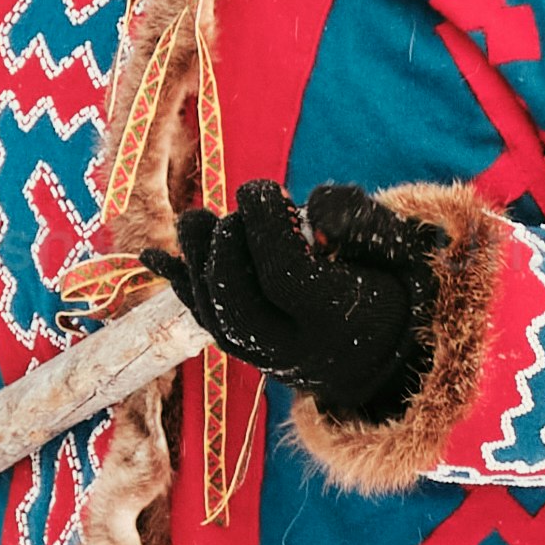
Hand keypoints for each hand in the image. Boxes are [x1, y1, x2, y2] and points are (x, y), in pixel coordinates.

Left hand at [164, 182, 442, 425]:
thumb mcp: (394, 244)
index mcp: (337, 319)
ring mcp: (264, 356)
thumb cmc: (390, 281)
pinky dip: (177, 285)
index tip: (265, 189)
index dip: (265, 226)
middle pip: (237, 303)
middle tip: (236, 214)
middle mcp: (295, 347)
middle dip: (225, 249)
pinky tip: (150, 255)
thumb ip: (357, 218)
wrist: (386, 351)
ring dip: (195, 263)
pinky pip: (202, 321)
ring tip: (196, 220)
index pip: (284, 275)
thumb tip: (312, 205)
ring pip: (213, 317)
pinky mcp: (244, 351)